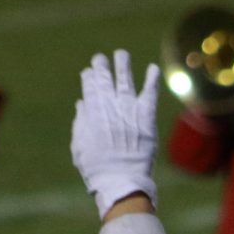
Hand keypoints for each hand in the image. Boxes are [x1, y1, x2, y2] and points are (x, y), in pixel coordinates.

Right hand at [72, 49, 159, 217]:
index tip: (88, 71)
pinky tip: (153, 68)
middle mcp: (110, 107)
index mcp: (92, 114)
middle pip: (105, 81)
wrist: (122, 179)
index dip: (89, 78)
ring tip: (121, 54)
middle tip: (101, 58)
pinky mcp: (146, 117)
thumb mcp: (80, 147)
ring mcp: (128, 110)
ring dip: (123, 66)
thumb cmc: (97, 169)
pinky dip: (152, 80)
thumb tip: (81, 105)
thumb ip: (81, 124)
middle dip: (102, 68)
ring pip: (125, 81)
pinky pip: (150, 94)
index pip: (89, 89)